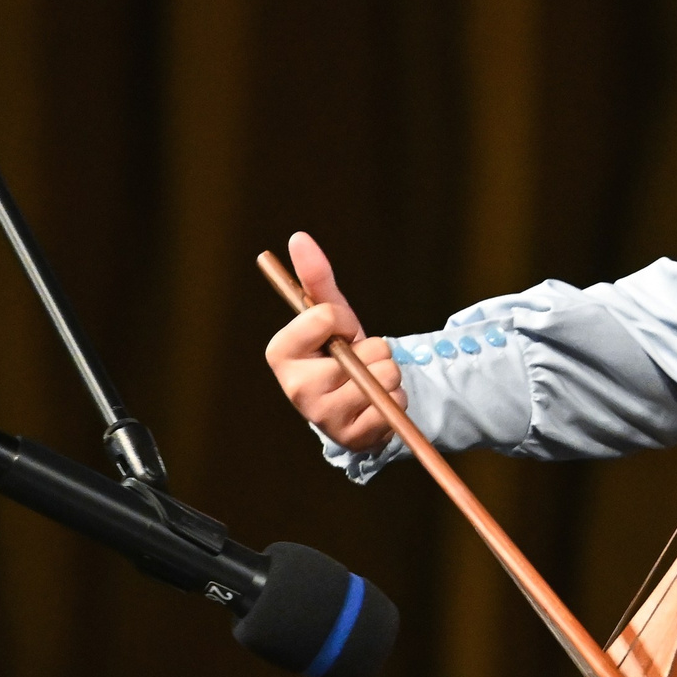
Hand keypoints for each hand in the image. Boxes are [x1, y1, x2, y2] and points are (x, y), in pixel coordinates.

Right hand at [263, 231, 403, 452]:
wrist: (356, 402)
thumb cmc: (338, 352)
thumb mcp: (330, 314)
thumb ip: (316, 277)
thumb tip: (299, 237)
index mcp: (280, 353)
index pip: (328, 316)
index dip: (344, 318)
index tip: (340, 329)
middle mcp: (295, 389)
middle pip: (365, 350)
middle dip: (372, 350)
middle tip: (355, 362)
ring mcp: (323, 417)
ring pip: (384, 376)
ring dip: (388, 374)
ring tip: (368, 381)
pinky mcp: (352, 439)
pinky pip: (394, 404)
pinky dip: (396, 399)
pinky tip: (377, 403)